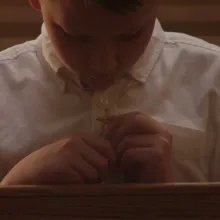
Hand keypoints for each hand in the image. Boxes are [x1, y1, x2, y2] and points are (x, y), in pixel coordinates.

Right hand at [0, 133, 114, 184]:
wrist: (28, 171)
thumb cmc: (53, 160)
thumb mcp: (71, 149)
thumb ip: (89, 150)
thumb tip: (111, 160)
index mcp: (80, 136)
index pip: (107, 146)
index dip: (110, 159)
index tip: (105, 167)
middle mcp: (76, 143)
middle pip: (104, 163)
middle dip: (101, 174)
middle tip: (92, 178)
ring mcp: (70, 154)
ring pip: (95, 174)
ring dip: (90, 182)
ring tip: (79, 180)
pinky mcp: (64, 168)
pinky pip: (83, 182)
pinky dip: (79, 186)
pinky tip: (70, 183)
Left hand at [98, 111, 172, 182]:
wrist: (153, 190)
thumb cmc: (140, 167)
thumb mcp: (131, 145)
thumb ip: (125, 132)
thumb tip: (107, 120)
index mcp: (157, 127)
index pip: (135, 114)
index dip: (119, 120)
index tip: (106, 130)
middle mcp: (163, 132)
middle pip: (134, 119)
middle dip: (117, 131)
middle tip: (109, 144)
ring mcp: (162, 143)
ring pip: (128, 138)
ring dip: (118, 150)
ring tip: (116, 159)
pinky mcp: (158, 155)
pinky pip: (131, 152)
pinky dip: (123, 160)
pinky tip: (124, 167)